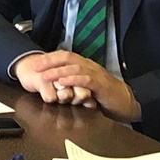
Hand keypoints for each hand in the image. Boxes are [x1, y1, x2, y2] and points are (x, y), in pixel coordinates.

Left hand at [16, 50, 139, 120]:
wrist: (126, 102)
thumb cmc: (105, 96)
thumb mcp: (85, 87)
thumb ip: (73, 83)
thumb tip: (55, 84)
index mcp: (84, 66)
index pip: (64, 56)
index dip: (49, 58)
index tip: (34, 63)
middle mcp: (89, 66)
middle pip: (67, 58)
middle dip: (49, 61)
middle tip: (35, 66)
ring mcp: (96, 74)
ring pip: (74, 67)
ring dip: (58, 71)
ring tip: (45, 75)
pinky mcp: (101, 85)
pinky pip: (86, 79)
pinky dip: (73, 80)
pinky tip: (63, 82)